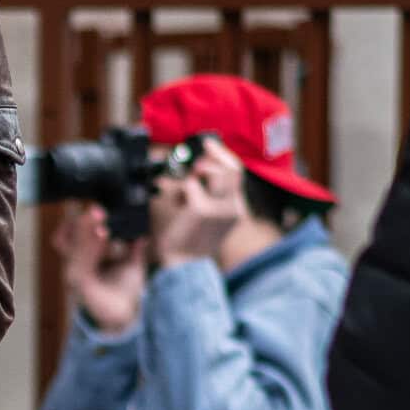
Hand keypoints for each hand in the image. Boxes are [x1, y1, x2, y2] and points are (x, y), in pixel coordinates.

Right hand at [53, 204, 145, 334]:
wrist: (126, 316)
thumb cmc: (125, 293)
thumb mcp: (132, 264)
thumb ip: (134, 249)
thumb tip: (141, 234)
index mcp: (84, 259)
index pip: (71, 234)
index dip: (81, 220)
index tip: (97, 209)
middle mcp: (75, 264)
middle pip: (69, 235)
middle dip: (83, 220)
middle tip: (97, 209)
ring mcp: (74, 273)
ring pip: (75, 245)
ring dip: (87, 229)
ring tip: (100, 216)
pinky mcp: (79, 282)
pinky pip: (82, 259)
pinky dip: (91, 245)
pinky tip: (102, 234)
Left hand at [152, 137, 244, 266]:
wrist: (181, 265)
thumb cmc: (189, 241)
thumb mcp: (203, 215)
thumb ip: (204, 192)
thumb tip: (194, 166)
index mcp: (234, 208)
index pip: (236, 172)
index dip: (223, 154)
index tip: (208, 144)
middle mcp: (231, 208)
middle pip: (230, 169)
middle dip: (212, 157)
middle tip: (195, 159)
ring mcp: (218, 209)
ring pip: (212, 173)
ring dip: (194, 174)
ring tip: (184, 185)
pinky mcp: (201, 210)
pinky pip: (188, 186)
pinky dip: (177, 189)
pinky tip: (172, 201)